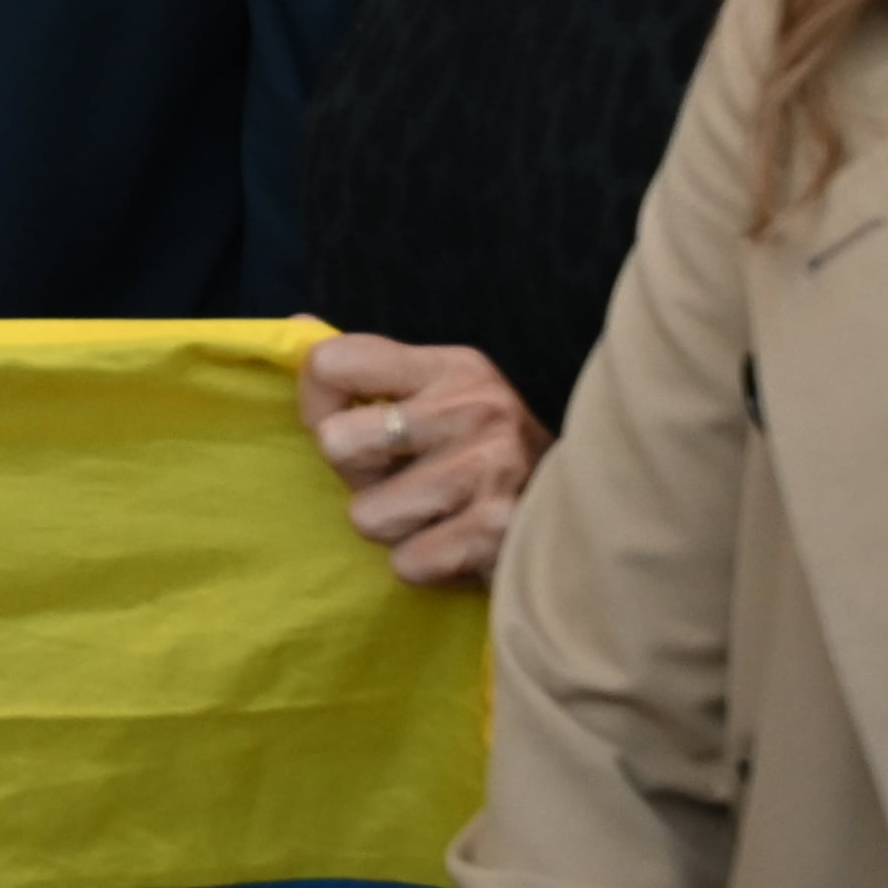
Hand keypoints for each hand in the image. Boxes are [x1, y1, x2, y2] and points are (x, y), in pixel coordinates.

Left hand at [301, 334, 546, 585]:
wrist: (592, 516)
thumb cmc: (490, 455)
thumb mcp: (443, 394)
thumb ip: (372, 367)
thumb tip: (296, 322)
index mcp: (453, 367)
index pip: (331, 362)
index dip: (315, 402)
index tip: (342, 421)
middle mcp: (475, 408)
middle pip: (336, 443)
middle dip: (358, 476)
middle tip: (400, 480)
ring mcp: (490, 469)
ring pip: (366, 516)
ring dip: (396, 527)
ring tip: (437, 514)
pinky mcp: (496, 532)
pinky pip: (406, 563)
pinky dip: (427, 565)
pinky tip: (461, 544)